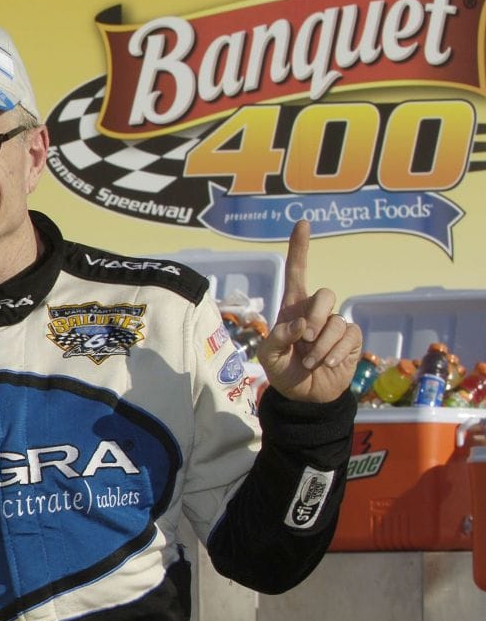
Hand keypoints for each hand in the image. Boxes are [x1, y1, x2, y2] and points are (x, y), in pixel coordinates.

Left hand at [257, 220, 360, 403]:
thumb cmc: (283, 372)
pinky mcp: (351, 339)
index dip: (300, 248)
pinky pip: (348, 336)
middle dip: (314, 318)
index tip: (303, 223)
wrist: (304, 396)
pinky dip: (335, 353)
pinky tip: (328, 364)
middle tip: (303, 340)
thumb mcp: (270, 357)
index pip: (297, 272)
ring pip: (336, 320)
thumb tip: (300, 325)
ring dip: (321, 346)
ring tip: (310, 362)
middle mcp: (315, 311)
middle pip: (324, 295)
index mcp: (292, 308)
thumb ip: (278, 339)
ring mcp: (334, 324)